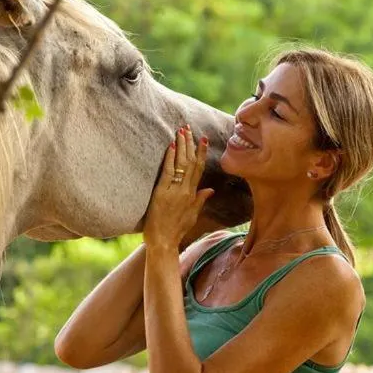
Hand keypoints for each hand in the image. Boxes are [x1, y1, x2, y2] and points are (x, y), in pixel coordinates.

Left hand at [144, 125, 214, 250]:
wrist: (164, 243)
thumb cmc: (176, 231)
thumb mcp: (192, 215)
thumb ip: (201, 200)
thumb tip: (210, 190)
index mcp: (193, 195)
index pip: (200, 169)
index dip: (202, 153)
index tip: (204, 139)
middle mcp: (186, 191)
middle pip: (191, 163)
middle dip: (190, 144)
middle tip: (188, 128)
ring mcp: (174, 192)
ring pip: (181, 165)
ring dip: (181, 146)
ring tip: (181, 131)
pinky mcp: (162, 194)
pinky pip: (168, 173)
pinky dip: (170, 159)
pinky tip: (170, 147)